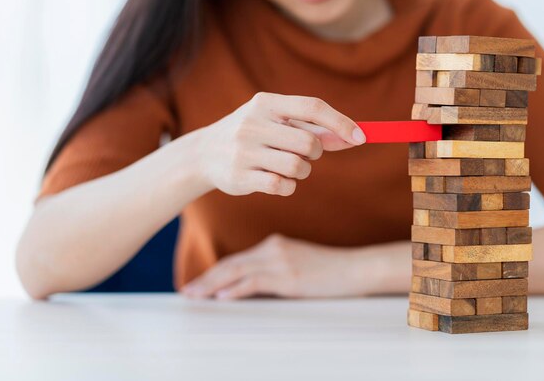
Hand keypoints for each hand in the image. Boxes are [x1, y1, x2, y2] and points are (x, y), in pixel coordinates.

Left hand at [180, 233, 375, 299]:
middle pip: (231, 263)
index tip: (200, 283)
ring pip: (236, 271)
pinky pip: (253, 282)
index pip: (238, 259)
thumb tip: (253, 287)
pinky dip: (234, 290)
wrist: (355, 268)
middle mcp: (273, 248)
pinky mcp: (288, 276)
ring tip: (195, 295)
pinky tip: (221, 297)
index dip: (215, 271)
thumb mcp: (300, 265)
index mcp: (275, 244)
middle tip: (188, 290)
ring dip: (212, 284)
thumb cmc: (330, 270)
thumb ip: (277, 270)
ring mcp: (280, 261)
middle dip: (207, 278)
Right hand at [190, 92, 365, 196]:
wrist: (204, 154)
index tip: (361, 137)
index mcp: (265, 103)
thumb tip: (352, 136)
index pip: (312, 107)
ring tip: (289, 167)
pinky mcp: (240, 177)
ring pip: (298, 166)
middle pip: (309, 142)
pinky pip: (283, 186)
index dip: (340, 122)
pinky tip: (276, 180)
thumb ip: (311, 128)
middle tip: (306, 154)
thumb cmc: (252, 134)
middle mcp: (253, 123)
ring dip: (303, 171)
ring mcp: (244, 151)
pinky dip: (288, 186)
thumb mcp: (276, 122)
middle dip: (316, 152)